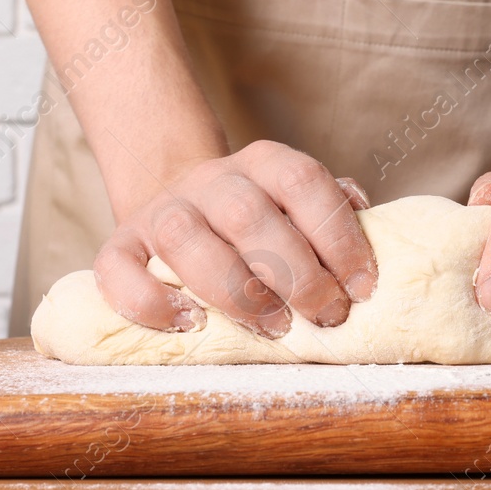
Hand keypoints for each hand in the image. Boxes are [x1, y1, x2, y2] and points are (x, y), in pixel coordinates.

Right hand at [92, 140, 377, 336]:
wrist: (178, 201)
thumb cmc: (259, 221)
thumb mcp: (298, 204)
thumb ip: (332, 210)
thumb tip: (372, 222)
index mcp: (263, 161)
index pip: (303, 181)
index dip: (337, 234)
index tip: (363, 286)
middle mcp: (210, 179)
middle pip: (248, 214)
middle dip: (296, 273)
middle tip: (327, 316)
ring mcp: (160, 210)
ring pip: (184, 237)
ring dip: (235, 289)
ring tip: (273, 327)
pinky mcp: (118, 246)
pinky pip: (118, 268)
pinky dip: (150, 301)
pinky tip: (190, 324)